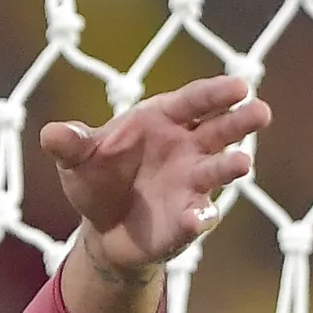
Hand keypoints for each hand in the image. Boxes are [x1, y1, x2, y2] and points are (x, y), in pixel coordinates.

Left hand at [40, 74, 270, 278]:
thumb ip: (70, 144)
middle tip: (260, 112)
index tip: (238, 86)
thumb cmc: (97, 179)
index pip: (194, 101)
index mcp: (163, 121)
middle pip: (220, 130)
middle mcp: (187, 148)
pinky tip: (197, 217)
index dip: (216, 93)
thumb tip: (52, 134)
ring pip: (218, 170)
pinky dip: (199, 217)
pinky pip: (198, 216)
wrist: (102, 227)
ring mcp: (192, 183)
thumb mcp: (78, 159)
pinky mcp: (188, 218)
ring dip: (230, 166)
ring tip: (241, 163)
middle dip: (239, 121)